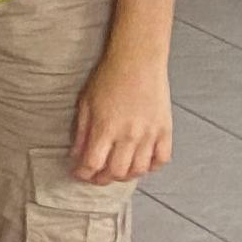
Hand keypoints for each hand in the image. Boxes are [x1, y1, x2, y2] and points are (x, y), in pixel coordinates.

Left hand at [71, 54, 175, 184]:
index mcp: (105, 128)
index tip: (79, 174)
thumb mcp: (85, 104)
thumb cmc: (107, 79)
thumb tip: (76, 155)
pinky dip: (151, 167)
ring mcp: (149, 134)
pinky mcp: (165, 130)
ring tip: (116, 172)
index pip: (92, 164)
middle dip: (102, 179)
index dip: (83, 174)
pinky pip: (161, 159)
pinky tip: (141, 164)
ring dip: (125, 176)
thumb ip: (82, 132)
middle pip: (116, 172)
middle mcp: (128, 135)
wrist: (137, 62)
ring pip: (139, 170)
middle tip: (96, 177)